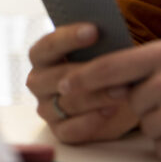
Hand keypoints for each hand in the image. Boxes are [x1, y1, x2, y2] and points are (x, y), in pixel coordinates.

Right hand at [26, 23, 137, 143]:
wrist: (110, 98)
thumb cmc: (101, 67)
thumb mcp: (95, 51)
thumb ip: (93, 43)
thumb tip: (103, 31)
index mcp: (40, 57)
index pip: (47, 46)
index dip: (69, 38)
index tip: (94, 30)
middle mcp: (37, 82)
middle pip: (57, 77)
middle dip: (87, 73)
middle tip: (115, 69)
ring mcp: (46, 108)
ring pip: (67, 103)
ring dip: (96, 97)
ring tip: (123, 90)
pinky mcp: (60, 131)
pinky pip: (71, 129)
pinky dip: (91, 121)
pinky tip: (110, 111)